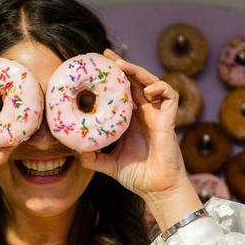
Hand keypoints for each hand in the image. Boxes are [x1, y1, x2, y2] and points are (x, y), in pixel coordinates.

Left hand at [78, 48, 189, 198]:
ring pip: (152, 82)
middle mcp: (144, 113)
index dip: (113, 77)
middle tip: (107, 55)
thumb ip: (93, 158)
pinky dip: (161, 87)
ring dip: (138, 71)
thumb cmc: (138, 177)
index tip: (98, 65)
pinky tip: (148, 89)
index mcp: (131, 120)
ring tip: (123, 66)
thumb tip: (75, 151)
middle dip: (123, 65)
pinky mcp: (169, 119)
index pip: (122, 91)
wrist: (157, 189)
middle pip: (135, 81)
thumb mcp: (109, 165)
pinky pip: (170, 95)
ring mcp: (157, 115)